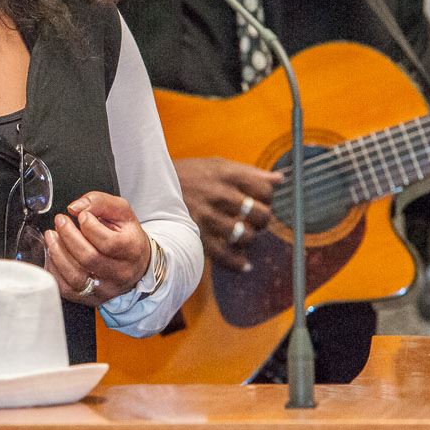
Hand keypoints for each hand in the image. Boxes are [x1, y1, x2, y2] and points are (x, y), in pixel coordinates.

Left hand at [43, 191, 150, 306]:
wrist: (137, 265)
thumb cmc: (127, 237)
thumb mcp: (122, 212)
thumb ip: (99, 202)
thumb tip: (75, 207)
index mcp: (131, 250)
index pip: (108, 242)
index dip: (89, 226)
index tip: (82, 215)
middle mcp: (120, 273)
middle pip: (89, 258)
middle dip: (69, 236)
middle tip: (60, 221)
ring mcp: (105, 289)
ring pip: (75, 276)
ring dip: (58, 253)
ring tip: (52, 236)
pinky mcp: (90, 298)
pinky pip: (66, 288)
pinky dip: (54, 269)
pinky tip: (53, 254)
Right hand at [174, 157, 278, 271]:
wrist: (149, 185)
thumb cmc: (188, 174)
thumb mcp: (217, 165)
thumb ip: (250, 173)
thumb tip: (280, 178)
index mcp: (227, 175)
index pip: (265, 190)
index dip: (267, 197)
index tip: (259, 200)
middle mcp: (221, 195)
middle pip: (260, 214)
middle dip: (261, 219)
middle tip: (252, 219)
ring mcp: (209, 217)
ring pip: (247, 236)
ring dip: (249, 238)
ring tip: (241, 234)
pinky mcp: (198, 236)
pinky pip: (226, 256)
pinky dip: (238, 264)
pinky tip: (244, 264)